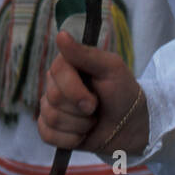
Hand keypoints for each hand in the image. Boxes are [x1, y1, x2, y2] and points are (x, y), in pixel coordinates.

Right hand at [37, 32, 148, 154]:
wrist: (127, 125)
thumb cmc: (122, 92)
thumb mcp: (111, 68)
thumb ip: (85, 54)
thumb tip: (61, 35)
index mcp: (69, 64)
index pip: (57, 71)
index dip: (74, 90)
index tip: (93, 101)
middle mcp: (55, 83)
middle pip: (53, 97)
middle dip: (80, 109)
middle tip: (96, 108)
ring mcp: (50, 106)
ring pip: (51, 117)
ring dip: (79, 125)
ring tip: (92, 120)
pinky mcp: (48, 129)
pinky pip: (47, 135)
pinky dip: (70, 139)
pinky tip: (82, 134)